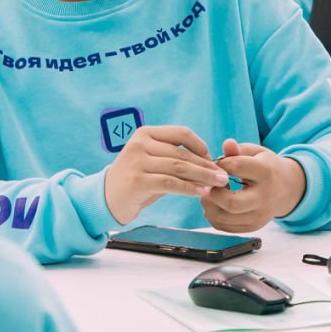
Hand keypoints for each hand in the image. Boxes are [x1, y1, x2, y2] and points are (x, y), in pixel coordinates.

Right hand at [104, 125, 228, 224]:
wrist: (107, 198)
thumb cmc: (136, 179)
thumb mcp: (153, 161)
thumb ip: (174, 157)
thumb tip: (209, 162)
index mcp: (145, 133)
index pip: (181, 133)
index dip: (200, 145)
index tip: (212, 158)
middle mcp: (140, 144)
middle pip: (182, 153)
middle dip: (206, 165)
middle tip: (223, 175)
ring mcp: (137, 162)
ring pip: (179, 167)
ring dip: (202, 176)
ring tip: (217, 184)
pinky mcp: (137, 181)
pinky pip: (170, 183)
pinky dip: (189, 188)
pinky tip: (200, 192)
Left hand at [201, 139, 306, 232]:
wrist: (285, 189)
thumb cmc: (265, 167)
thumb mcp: (256, 153)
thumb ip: (239, 149)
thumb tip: (227, 144)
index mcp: (266, 173)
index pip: (236, 167)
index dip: (220, 164)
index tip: (218, 164)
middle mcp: (264, 198)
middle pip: (231, 203)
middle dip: (213, 193)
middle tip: (209, 185)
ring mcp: (259, 216)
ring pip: (223, 218)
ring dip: (209, 205)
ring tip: (210, 194)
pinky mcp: (252, 227)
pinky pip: (224, 227)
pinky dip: (213, 216)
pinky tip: (215, 204)